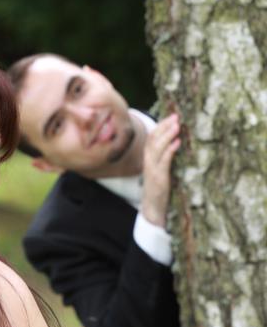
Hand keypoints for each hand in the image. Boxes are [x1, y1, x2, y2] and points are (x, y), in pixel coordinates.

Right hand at [141, 113, 179, 227]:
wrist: (152, 210)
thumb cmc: (159, 191)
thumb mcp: (161, 172)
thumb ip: (166, 159)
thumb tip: (177, 145)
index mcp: (148, 159)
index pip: (152, 137)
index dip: (161, 126)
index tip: (172, 117)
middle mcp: (148, 162)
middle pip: (153, 139)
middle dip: (165, 126)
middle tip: (177, 117)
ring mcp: (152, 170)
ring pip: (157, 148)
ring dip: (167, 135)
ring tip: (177, 126)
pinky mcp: (159, 178)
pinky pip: (163, 161)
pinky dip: (170, 150)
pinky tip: (177, 143)